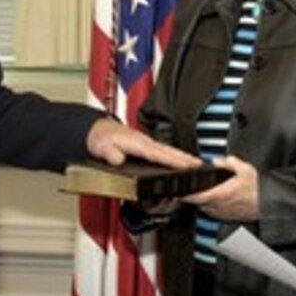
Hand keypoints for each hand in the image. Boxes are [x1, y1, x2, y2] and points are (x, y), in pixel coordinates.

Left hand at [85, 117, 200, 168]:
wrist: (96, 131)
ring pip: (168, 151)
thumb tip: (118, 160)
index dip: (173, 160)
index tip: (186, 165)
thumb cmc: (100, 138)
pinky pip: (163, 152)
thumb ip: (111, 154)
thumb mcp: (101, 147)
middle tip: (200, 165)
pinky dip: (174, 156)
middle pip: (168, 151)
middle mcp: (144, 142)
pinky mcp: (145, 147)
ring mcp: (146, 144)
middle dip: (185, 158)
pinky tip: (179, 162)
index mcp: (137, 143)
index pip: (158, 154)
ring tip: (196, 164)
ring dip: (183, 157)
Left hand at [184, 155, 257, 221]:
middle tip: (196, 186)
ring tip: (210, 191)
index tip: (181, 189)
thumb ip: (227, 162)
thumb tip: (216, 160)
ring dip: (204, 201)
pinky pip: (214, 213)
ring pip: (205, 208)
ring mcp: (222, 214)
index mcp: (219, 194)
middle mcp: (218, 206)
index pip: (194, 197)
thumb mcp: (244, 168)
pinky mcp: (227, 218)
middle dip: (195, 194)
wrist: (269, 203)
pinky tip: (219, 199)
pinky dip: (212, 207)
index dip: (184, 193)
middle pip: (197, 203)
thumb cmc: (259, 189)